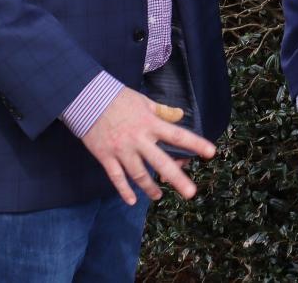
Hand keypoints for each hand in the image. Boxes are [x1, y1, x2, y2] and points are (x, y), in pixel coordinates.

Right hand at [80, 89, 214, 205]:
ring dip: (150, 188)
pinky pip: (116, 177)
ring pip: (139, 174)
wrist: (86, 98)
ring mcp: (122, 150)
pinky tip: (131, 200)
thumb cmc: (117, 98)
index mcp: (150, 123)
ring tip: (159, 196)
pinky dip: (124, 190)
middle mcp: (139, 139)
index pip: (177, 135)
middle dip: (177, 179)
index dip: (195, 144)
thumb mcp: (143, 101)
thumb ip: (162, 111)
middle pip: (161, 162)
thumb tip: (180, 114)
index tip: (211, 152)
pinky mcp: (106, 156)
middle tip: (191, 193)